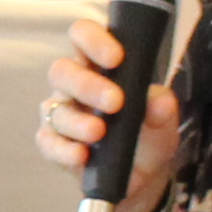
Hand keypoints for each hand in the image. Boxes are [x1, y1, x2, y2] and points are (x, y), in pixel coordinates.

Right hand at [39, 17, 180, 211]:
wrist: (143, 175)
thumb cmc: (147, 133)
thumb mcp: (164, 121)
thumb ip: (162, 108)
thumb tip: (158, 100)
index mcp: (98, 64)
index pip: (83, 36)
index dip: (93, 40)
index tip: (117, 57)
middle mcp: (73, 84)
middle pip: (62, 70)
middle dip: (87, 84)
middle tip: (115, 102)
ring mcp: (60, 113)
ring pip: (55, 108)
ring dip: (77, 120)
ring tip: (99, 132)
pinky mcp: (54, 143)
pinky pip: (48, 142)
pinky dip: (63, 149)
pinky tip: (81, 155)